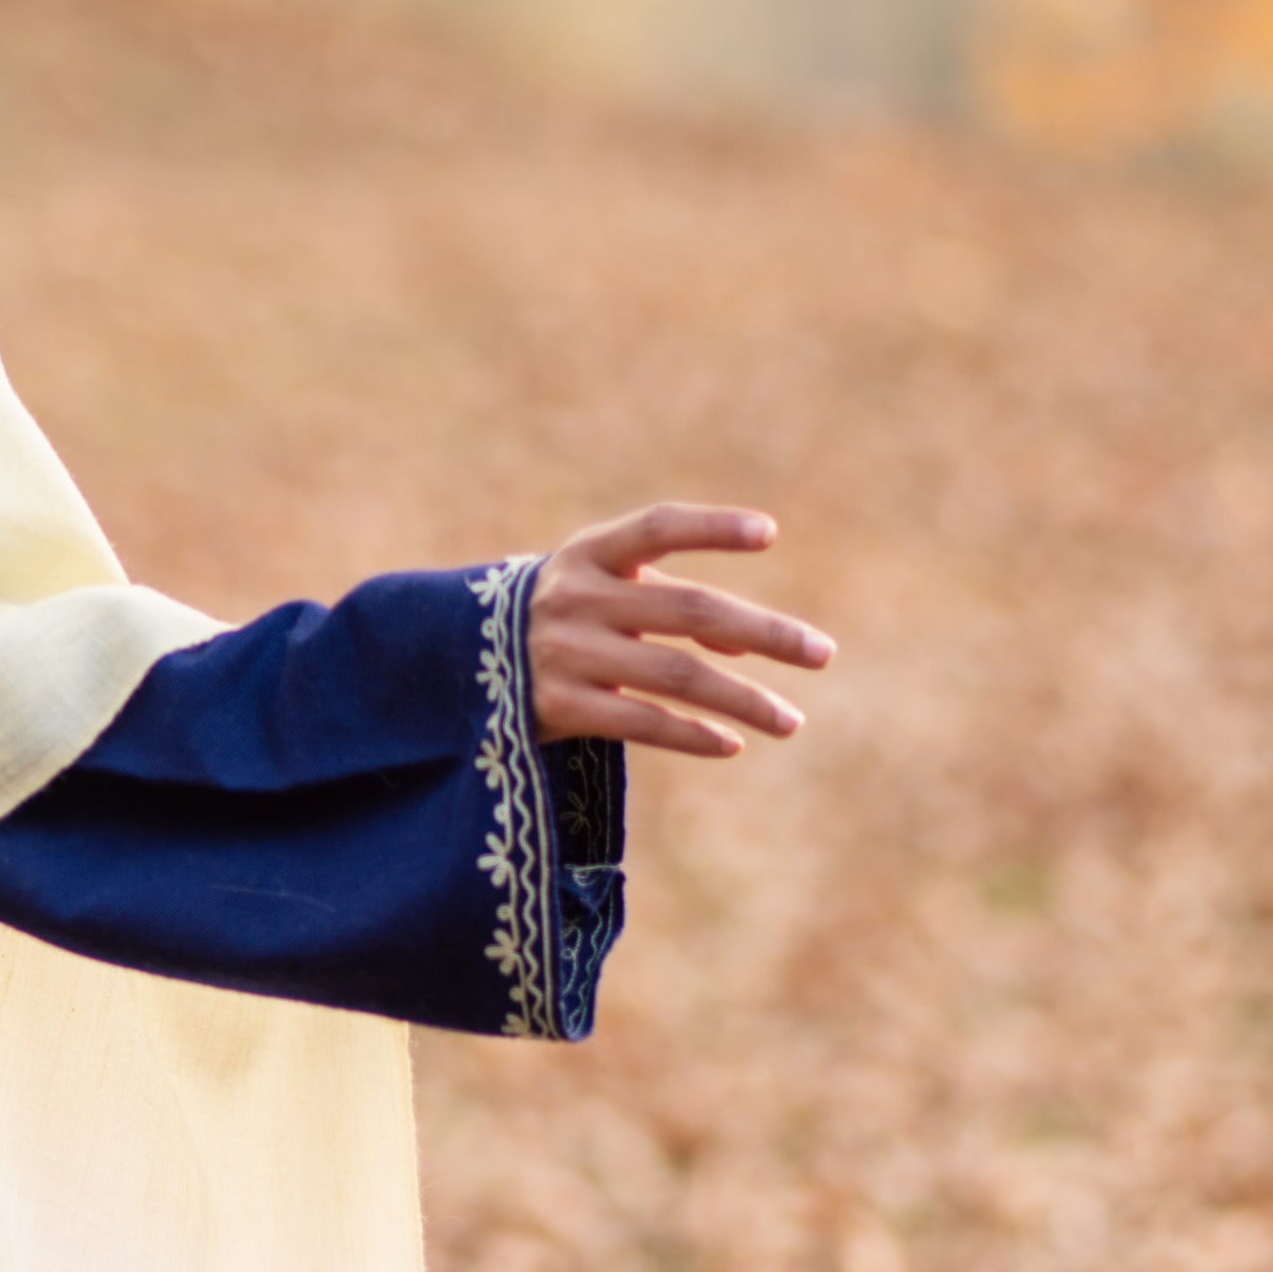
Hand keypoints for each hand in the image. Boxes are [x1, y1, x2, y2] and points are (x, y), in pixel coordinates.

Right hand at [527, 505, 829, 756]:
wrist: (451, 663)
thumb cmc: (559, 620)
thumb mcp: (602, 592)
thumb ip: (669, 603)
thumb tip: (748, 645)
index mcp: (588, 555)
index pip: (656, 527)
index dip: (711, 527)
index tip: (770, 535)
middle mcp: (576, 598)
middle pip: (688, 611)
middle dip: (763, 632)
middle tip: (822, 654)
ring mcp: (565, 654)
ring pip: (674, 675)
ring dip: (742, 699)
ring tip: (790, 721)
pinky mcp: (556, 707)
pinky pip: (639, 723)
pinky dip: (691, 735)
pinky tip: (731, 744)